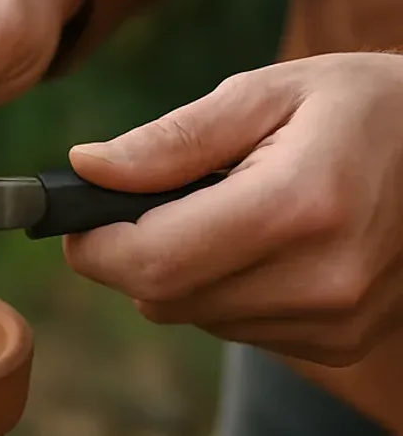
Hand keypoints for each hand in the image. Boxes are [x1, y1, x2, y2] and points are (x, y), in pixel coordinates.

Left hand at [64, 52, 402, 367]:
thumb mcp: (264, 94)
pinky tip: (257, 242)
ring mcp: (334, 319)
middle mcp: (320, 279)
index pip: (151, 261)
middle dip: (130, 251)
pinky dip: (220, 288)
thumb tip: (86, 167)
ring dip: (178, 269)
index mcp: (296, 207)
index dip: (94, 243)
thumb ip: (171, 139)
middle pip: (162, 295)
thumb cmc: (357, 107)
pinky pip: (233, 327)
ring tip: (221, 209)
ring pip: (192, 314)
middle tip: (147, 200)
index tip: (78, 213)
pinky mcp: (338, 341)